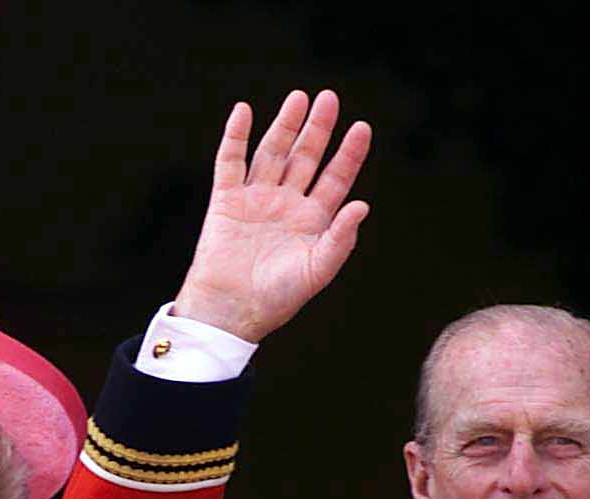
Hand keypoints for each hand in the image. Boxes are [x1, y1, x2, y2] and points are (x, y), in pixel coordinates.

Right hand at [173, 92, 371, 342]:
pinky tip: (243, 112)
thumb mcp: (316, 271)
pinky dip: (235, 137)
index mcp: (312, 220)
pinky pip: (230, 162)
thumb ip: (341, 239)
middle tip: (329, 98)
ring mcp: (256, 199)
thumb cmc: (276, 298)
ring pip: (273, 153)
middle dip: (318, 128)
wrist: (230, 310)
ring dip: (284, 125)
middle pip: (306, 157)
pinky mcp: (226, 200)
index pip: (336, 178)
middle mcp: (286, 204)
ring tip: (298, 98)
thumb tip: (363, 204)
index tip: (362, 127)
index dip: (349, 153)